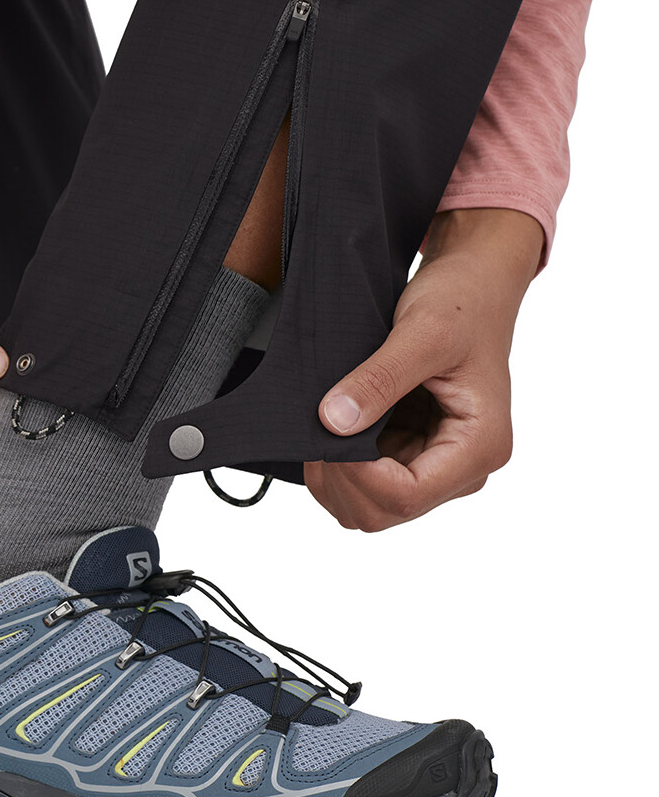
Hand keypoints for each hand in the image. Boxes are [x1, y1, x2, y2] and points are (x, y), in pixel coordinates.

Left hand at [304, 208, 543, 530]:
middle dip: (340, 477)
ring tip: (323, 422)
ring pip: (368, 505)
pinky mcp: (411, 455)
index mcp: (480, 447)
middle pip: (383, 511)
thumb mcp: (423, 332)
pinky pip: (363, 481)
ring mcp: (435, 466)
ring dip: (334, 473)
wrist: (472, 284)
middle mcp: (462, 469)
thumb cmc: (461, 302)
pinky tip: (333, 424)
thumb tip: (334, 422)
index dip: (356, 473)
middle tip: (316, 426)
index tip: (329, 427)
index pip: (405, 496)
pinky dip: (338, 462)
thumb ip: (380, 379)